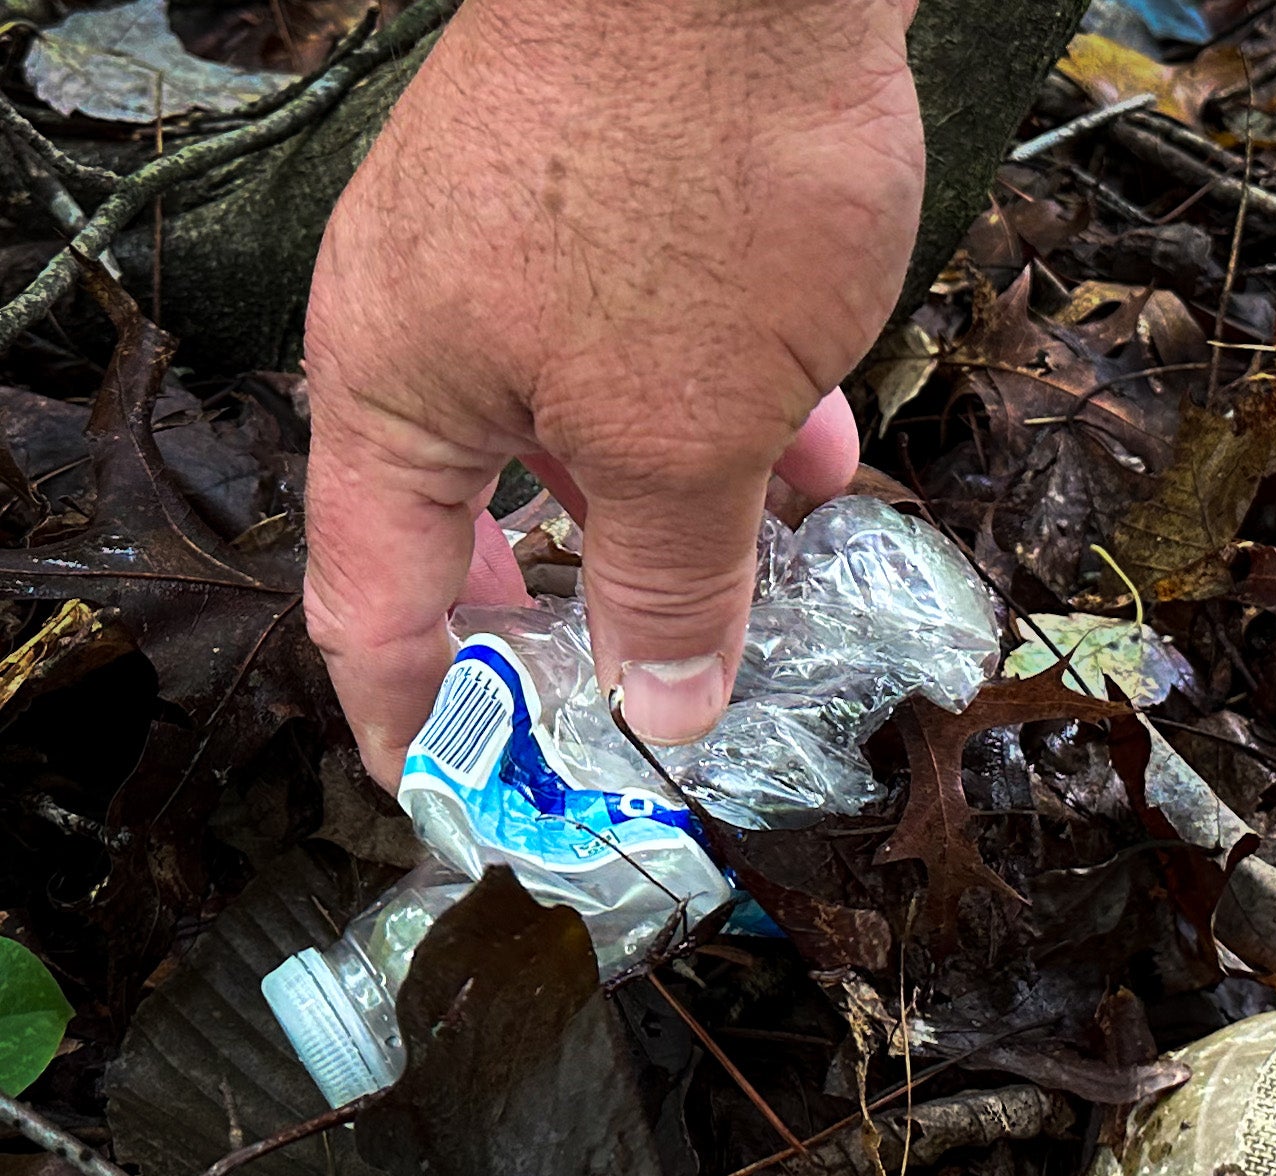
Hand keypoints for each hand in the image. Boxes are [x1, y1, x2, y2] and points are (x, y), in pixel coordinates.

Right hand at [301, 0, 922, 785]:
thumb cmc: (682, 182)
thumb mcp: (684, 434)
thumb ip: (667, 580)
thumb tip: (661, 709)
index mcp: (394, 395)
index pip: (371, 604)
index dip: (416, 718)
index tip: (468, 804)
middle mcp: (441, 328)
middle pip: (485, 523)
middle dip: (571, 623)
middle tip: (634, 717)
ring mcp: (533, 260)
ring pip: (594, 438)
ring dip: (675, 524)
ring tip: (757, 602)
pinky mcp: (628, 211)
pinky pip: (664, 354)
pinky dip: (729, 422)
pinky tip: (816, 463)